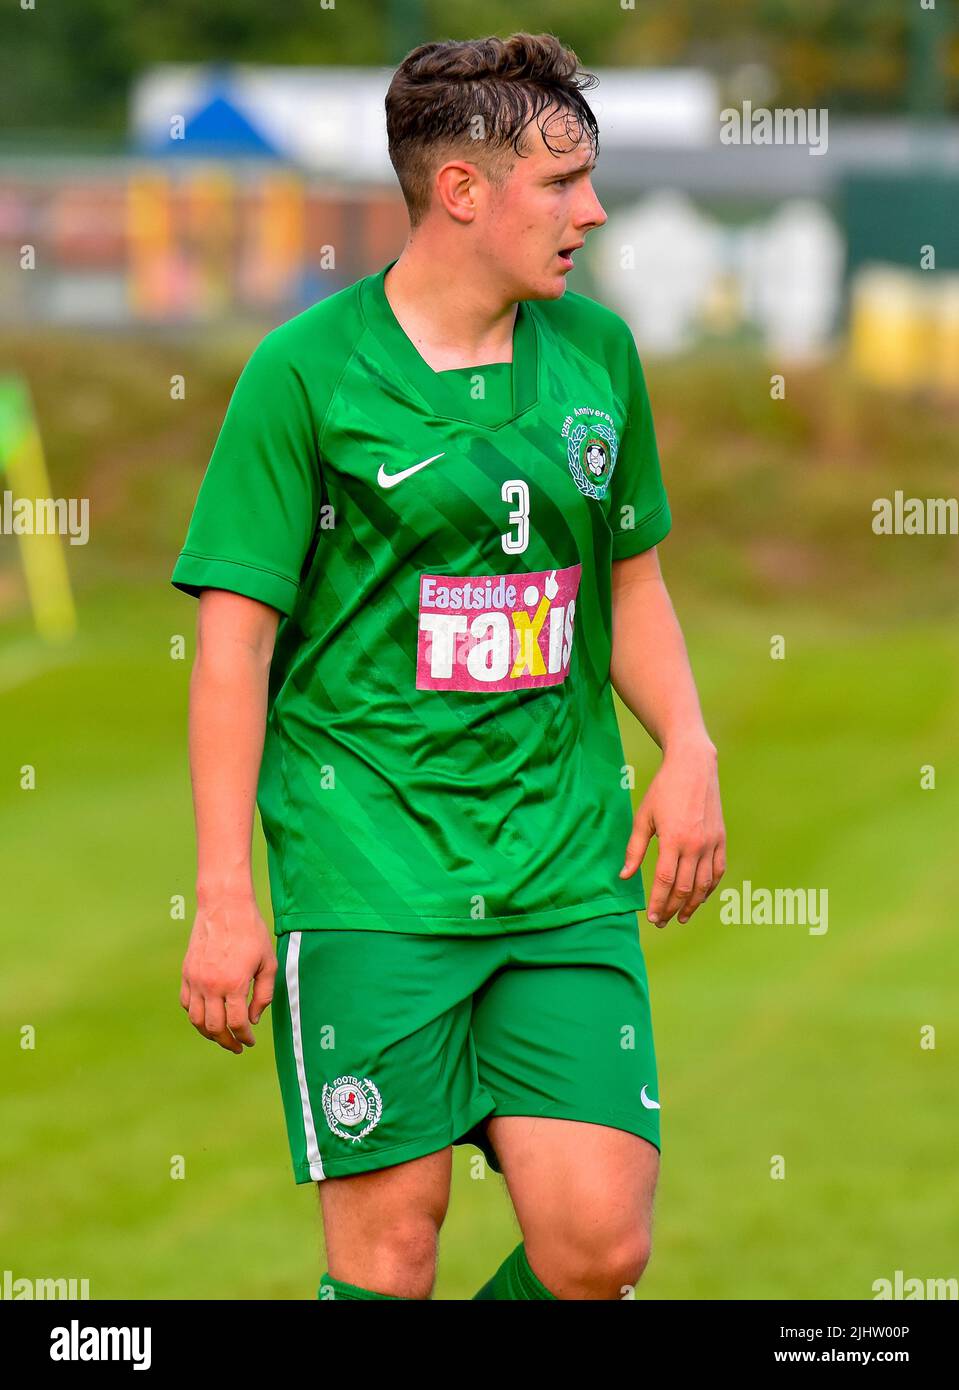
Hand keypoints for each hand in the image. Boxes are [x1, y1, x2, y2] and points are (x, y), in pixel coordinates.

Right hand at [180, 890, 276, 1052]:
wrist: (225, 906)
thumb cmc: (252, 932)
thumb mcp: (268, 963)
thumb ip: (264, 995)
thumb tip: (253, 1020)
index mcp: (234, 984)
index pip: (236, 1024)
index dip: (244, 1037)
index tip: (249, 1042)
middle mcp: (211, 985)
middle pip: (214, 1028)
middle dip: (226, 1042)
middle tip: (236, 1046)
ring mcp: (195, 979)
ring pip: (196, 1020)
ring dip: (209, 1033)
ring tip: (221, 1036)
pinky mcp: (187, 972)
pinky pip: (186, 1003)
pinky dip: (196, 1015)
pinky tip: (208, 1016)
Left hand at [619, 736, 725, 927]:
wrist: (693, 767)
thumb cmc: (663, 790)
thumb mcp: (643, 817)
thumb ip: (634, 849)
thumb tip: (625, 876)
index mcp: (673, 839)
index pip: (666, 881)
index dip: (659, 903)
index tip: (652, 918)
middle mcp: (696, 845)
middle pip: (685, 888)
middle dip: (673, 909)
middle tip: (663, 922)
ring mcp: (711, 843)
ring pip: (704, 884)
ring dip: (693, 905)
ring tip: (682, 918)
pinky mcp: (721, 839)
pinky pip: (718, 871)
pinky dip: (710, 888)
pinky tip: (700, 898)